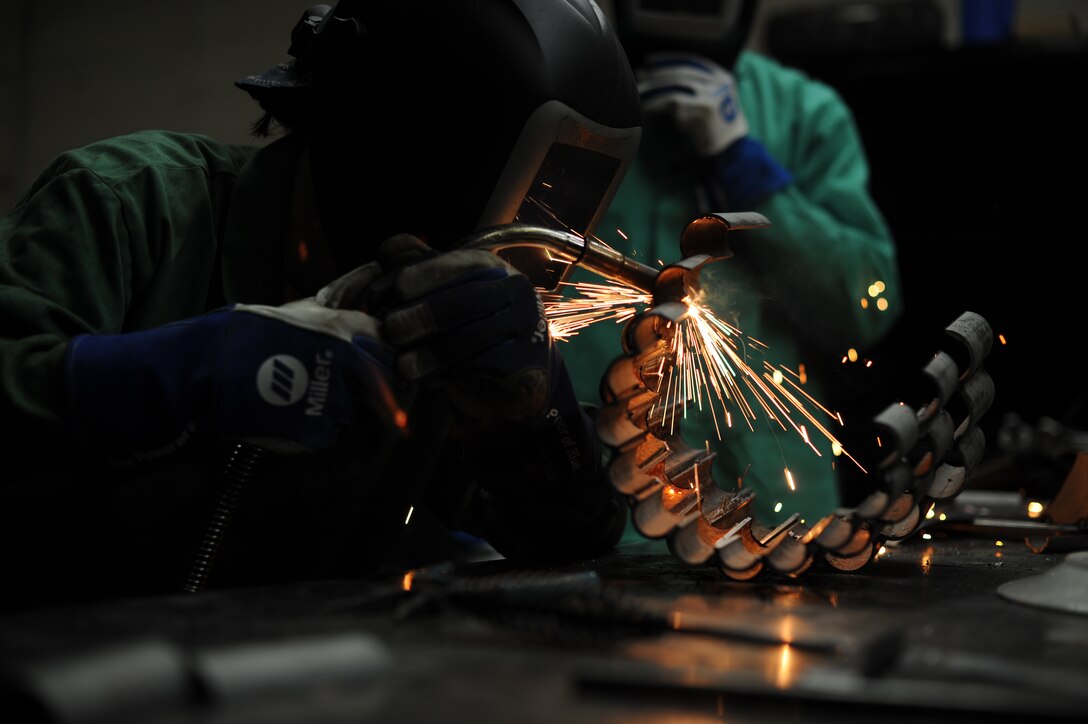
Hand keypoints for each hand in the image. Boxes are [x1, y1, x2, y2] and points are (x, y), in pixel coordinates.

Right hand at [65, 272, 398, 458]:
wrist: (203, 368)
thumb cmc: (243, 333)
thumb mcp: (293, 312)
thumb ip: (332, 315)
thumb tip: (365, 301)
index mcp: (340, 327)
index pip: (387, 343)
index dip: (385, 354)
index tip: (379, 362)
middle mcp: (345, 361)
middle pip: (382, 381)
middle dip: (371, 387)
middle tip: (346, 388)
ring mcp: (332, 397)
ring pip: (352, 410)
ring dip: (335, 408)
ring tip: (300, 400)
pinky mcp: (315, 430)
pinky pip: (327, 435)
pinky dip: (312, 431)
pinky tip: (288, 418)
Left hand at [379, 236, 552, 422]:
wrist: (516, 371)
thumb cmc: (468, 326)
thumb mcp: (445, 293)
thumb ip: (417, 271)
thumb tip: (386, 254)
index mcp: (489, 266)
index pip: (460, 261)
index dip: (426, 272)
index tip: (397, 290)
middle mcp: (512, 290)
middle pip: (469, 298)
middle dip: (426, 313)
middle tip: (391, 329)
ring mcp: (524, 325)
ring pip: (476, 336)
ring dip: (433, 352)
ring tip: (402, 366)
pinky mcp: (527, 362)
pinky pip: (486, 366)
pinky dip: (452, 373)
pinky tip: (428, 381)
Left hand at [637, 52, 748, 155]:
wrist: (730, 151)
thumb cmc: (710, 129)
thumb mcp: (703, 104)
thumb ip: (689, 90)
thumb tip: (656, 79)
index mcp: (720, 77)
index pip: (691, 61)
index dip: (669, 60)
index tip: (649, 62)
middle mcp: (719, 82)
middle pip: (682, 73)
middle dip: (658, 74)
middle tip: (639, 76)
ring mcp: (715, 93)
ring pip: (678, 85)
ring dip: (656, 89)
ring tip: (639, 92)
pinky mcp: (707, 107)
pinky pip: (677, 102)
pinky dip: (661, 104)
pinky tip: (648, 108)